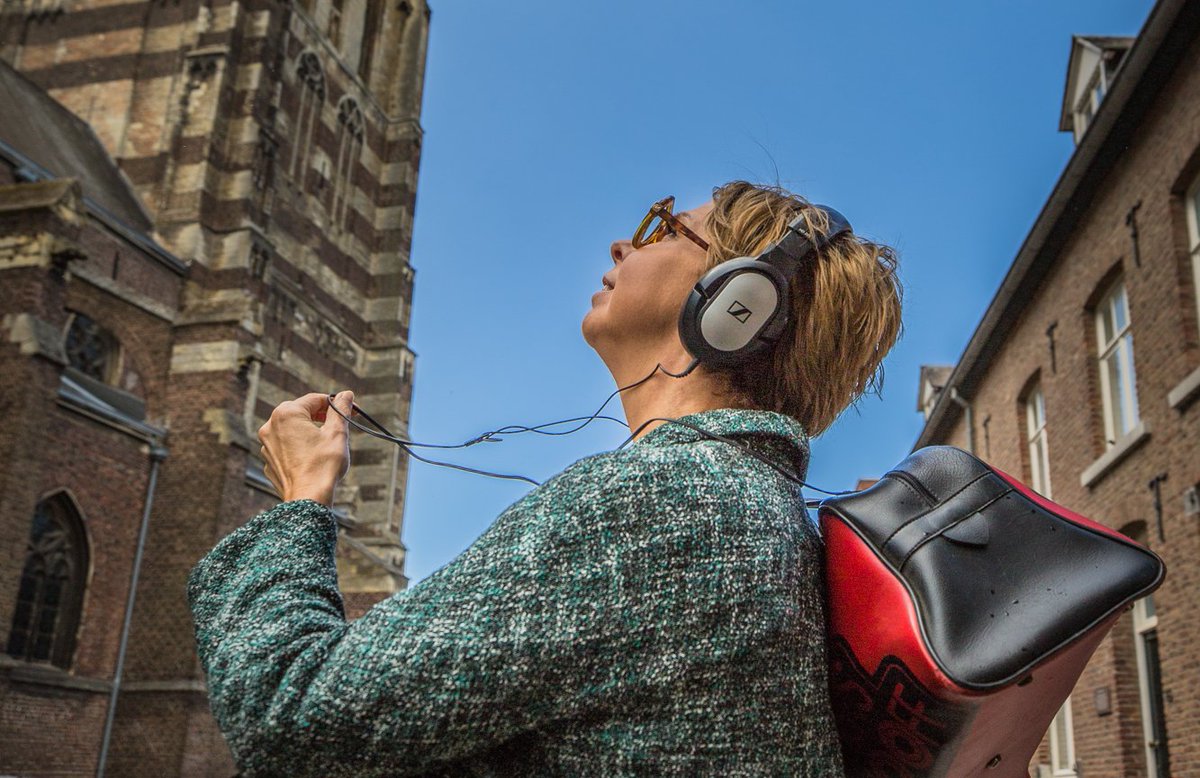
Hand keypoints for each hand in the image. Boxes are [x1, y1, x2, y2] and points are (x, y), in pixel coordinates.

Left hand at [257, 391, 355, 506]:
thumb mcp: (337, 432)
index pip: (315, 399)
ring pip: (293, 430)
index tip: (351, 409)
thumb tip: (346, 395)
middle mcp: (270, 426)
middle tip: (340, 424)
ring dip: (310, 432)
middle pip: (301, 413)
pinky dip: (300, 448)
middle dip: (322, 416)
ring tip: (328, 443)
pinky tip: (314, 457)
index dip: (336, 403)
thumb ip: (340, 409)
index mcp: (286, 414)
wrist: (308, 499)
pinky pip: (287, 447)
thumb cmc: (323, 465)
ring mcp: (267, 445)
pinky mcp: (269, 462)